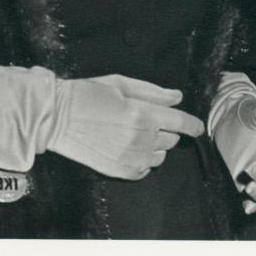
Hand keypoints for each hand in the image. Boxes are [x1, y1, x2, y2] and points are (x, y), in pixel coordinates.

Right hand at [0, 66, 204, 179]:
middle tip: (147, 119)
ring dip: (155, 145)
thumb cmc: (88, 94)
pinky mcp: (118, 171)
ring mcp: (129, 157)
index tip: (198, 127)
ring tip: (135, 133)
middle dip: (166, 129)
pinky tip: (129, 147)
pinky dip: (143, 160)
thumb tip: (177, 97)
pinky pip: (144, 170)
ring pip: (160, 156)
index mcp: (143, 114)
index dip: (193, 125)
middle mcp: (140, 138)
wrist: (56, 118)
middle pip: (172, 140)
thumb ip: (153, 92)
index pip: (181, 123)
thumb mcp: (122, 84)